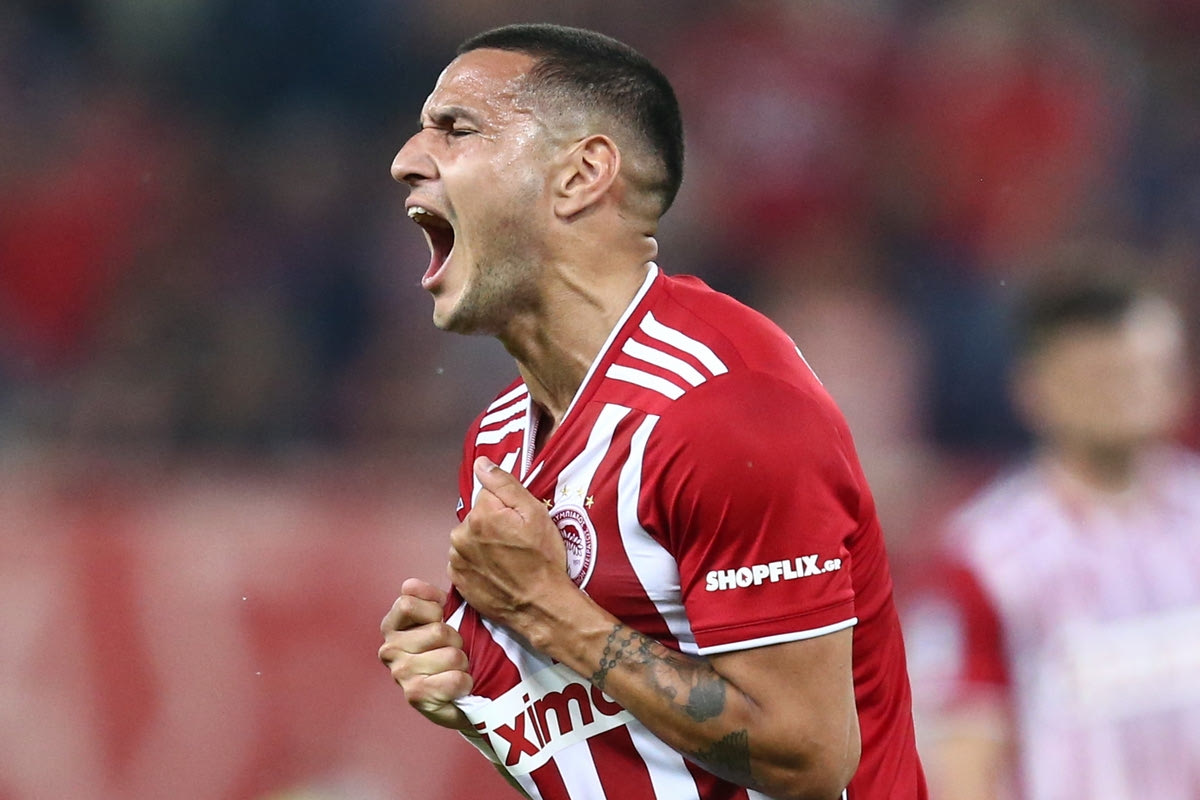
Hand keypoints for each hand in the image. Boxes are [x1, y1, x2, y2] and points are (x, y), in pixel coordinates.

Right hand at [378, 577, 472, 729]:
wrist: (458, 696)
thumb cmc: (449, 650)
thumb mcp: (442, 617)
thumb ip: (429, 597)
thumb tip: (410, 584)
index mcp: (392, 626)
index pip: (408, 603)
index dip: (434, 608)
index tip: (442, 617)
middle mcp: (389, 649)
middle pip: (437, 630)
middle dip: (456, 640)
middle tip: (453, 650)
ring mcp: (400, 674)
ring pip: (451, 655)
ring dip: (462, 662)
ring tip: (455, 668)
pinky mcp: (415, 695)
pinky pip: (455, 679)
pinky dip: (465, 682)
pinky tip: (458, 686)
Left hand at [448, 457, 571, 630]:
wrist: (541, 605)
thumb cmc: (543, 560)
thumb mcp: (534, 513)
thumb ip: (504, 484)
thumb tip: (481, 464)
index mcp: (480, 515)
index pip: (488, 495)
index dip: (506, 508)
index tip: (519, 524)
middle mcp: (461, 536)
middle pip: (477, 517)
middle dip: (493, 525)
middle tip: (516, 544)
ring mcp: (457, 560)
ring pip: (470, 539)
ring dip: (484, 545)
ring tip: (508, 561)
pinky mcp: (457, 580)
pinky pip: (466, 561)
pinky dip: (478, 564)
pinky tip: (497, 572)